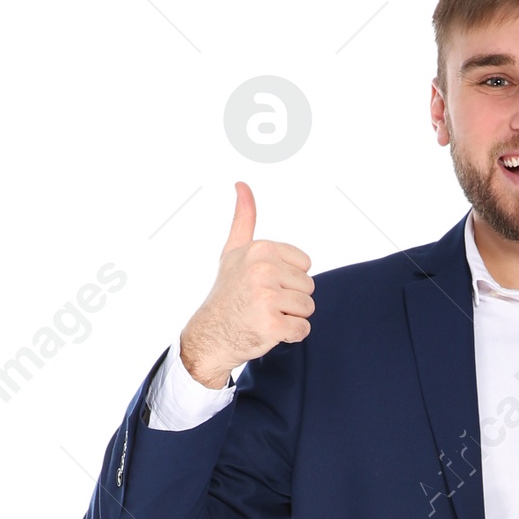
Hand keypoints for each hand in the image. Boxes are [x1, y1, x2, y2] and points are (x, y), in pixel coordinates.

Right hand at [178, 183, 313, 387]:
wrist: (210, 334)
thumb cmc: (228, 292)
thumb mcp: (233, 251)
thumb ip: (244, 219)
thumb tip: (242, 184)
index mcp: (260, 249)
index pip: (305, 265)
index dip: (288, 279)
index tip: (264, 285)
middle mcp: (263, 270)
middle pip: (309, 287)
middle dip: (290, 299)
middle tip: (263, 304)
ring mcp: (267, 298)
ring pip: (308, 308)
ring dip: (291, 317)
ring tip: (265, 316)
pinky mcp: (272, 325)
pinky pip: (303, 330)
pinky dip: (290, 335)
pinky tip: (268, 331)